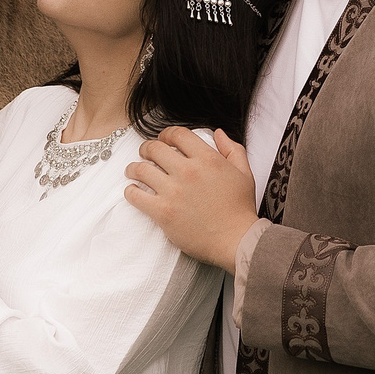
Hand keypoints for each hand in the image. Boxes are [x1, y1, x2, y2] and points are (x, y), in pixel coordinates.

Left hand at [122, 127, 260, 270]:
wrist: (236, 240)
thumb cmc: (240, 209)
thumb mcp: (244, 173)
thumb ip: (232, 149)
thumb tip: (219, 133)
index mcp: (207, 159)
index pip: (177, 135)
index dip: (166, 134)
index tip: (162, 140)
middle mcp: (188, 171)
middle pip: (155, 149)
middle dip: (146, 148)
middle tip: (144, 153)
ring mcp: (174, 192)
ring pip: (141, 170)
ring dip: (133, 168)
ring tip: (133, 171)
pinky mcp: (163, 212)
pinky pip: (136, 196)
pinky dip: (130, 191)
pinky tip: (133, 191)